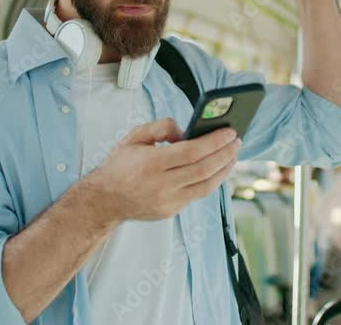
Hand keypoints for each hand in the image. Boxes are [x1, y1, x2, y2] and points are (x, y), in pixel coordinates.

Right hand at [85, 118, 239, 220]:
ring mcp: (167, 201)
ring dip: (224, 170)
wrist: (104, 200)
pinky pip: (197, 195)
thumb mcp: (134, 137)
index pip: (192, 152)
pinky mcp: (170, 211)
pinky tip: (218, 169)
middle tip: (236, 141)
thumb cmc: (120, 164)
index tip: (230, 132)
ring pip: (206, 186)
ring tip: (233, 155)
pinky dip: (211, 181)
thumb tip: (187, 132)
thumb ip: (161, 128)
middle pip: (204, 170)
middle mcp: (161, 185)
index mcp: (151, 163)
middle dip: (225, 154)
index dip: (214, 142)